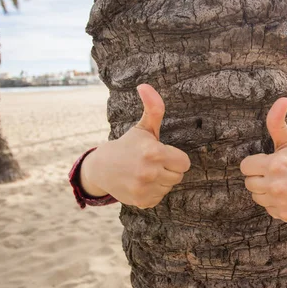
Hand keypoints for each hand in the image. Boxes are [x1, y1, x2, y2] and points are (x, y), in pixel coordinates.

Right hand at [80, 84, 190, 207]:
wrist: (101, 168)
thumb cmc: (128, 145)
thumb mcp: (143, 127)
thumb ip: (153, 108)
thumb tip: (145, 85)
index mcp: (154, 152)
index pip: (185, 163)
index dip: (175, 158)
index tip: (163, 154)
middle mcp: (149, 172)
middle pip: (179, 176)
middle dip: (169, 169)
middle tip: (153, 163)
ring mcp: (145, 189)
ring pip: (169, 187)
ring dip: (161, 181)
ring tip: (146, 172)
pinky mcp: (142, 201)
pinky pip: (160, 197)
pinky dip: (153, 192)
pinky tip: (141, 183)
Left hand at [240, 98, 286, 221]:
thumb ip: (277, 122)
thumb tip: (282, 99)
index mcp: (275, 165)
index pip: (245, 166)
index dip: (254, 163)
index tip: (265, 162)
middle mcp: (276, 184)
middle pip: (249, 183)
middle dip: (258, 177)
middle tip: (274, 173)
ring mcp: (281, 201)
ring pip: (256, 197)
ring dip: (265, 191)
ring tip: (281, 184)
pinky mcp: (286, 214)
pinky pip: (268, 209)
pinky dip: (275, 204)